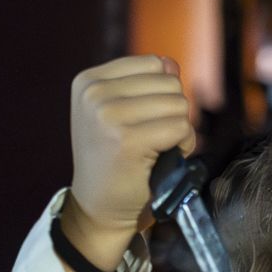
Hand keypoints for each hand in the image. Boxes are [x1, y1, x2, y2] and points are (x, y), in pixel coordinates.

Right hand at [63, 56, 192, 271]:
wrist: (98, 207)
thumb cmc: (114, 160)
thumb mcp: (122, 112)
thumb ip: (147, 84)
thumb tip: (172, 63)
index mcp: (88, 80)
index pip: (154, 64)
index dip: (161, 95)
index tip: (139, 122)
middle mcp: (94, 93)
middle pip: (170, 83)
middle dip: (172, 113)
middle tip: (149, 140)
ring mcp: (108, 115)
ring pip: (179, 105)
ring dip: (179, 130)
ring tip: (154, 149)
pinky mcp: (127, 140)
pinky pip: (181, 129)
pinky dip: (182, 146)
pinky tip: (161, 160)